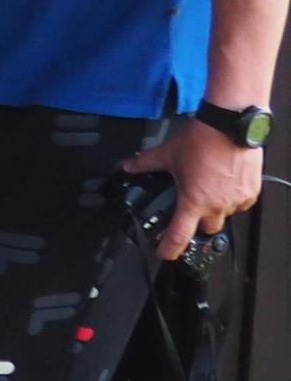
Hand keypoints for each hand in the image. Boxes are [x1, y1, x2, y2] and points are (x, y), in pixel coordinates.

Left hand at [124, 119, 263, 261]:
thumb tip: (129, 166)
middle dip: (197, 222)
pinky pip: (241, 204)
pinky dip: (232, 199)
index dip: (170, 248)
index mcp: (194, 200)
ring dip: (216, 208)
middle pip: (206, 229)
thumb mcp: (167, 153)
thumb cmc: (202, 140)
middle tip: (190, 209)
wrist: (229, 126)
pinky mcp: (252, 191)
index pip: (180, 234)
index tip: (165, 254)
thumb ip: (145, 163)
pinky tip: (223, 185)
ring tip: (207, 189)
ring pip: (225, 215)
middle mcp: (217, 205)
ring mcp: (237, 200)